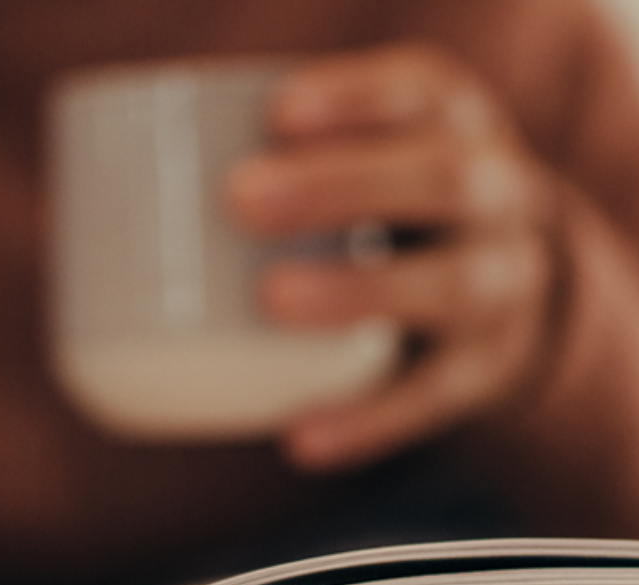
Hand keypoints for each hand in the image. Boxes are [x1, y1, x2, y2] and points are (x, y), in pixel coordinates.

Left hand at [227, 45, 555, 469]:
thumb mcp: (380, 153)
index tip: (276, 111)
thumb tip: (127, 193)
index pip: (421, 92)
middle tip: (244, 201)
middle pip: (441, 180)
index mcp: (457, 126)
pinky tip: (301, 439)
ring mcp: (504, 286)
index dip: (355, 96)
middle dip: (344, 185)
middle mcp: (499, 196)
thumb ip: (302, 155)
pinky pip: (433, 398)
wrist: (511, 285)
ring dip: (360, 291)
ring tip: (274, 299)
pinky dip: (366, 420)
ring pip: (453, 286)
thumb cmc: (400, 205)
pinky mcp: (485, 368)